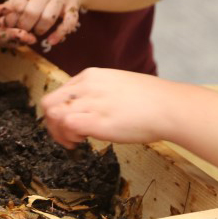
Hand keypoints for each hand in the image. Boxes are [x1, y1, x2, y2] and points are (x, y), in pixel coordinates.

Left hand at [0, 0, 82, 45]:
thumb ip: (13, 4)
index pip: (18, 0)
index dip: (12, 15)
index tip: (9, 23)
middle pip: (32, 11)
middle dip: (24, 25)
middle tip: (22, 30)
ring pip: (48, 17)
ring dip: (39, 29)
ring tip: (35, 32)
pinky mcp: (73, 6)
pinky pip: (68, 22)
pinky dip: (59, 34)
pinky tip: (51, 41)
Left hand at [41, 68, 167, 147]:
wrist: (168, 106)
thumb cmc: (149, 100)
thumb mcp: (116, 85)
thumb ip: (98, 93)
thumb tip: (89, 108)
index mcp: (90, 76)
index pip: (60, 92)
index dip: (61, 111)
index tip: (69, 123)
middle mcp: (86, 86)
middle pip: (50, 103)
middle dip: (52, 122)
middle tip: (66, 136)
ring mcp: (90, 102)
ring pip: (53, 115)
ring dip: (58, 132)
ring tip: (74, 141)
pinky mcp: (97, 121)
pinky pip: (67, 125)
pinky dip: (67, 137)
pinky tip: (80, 142)